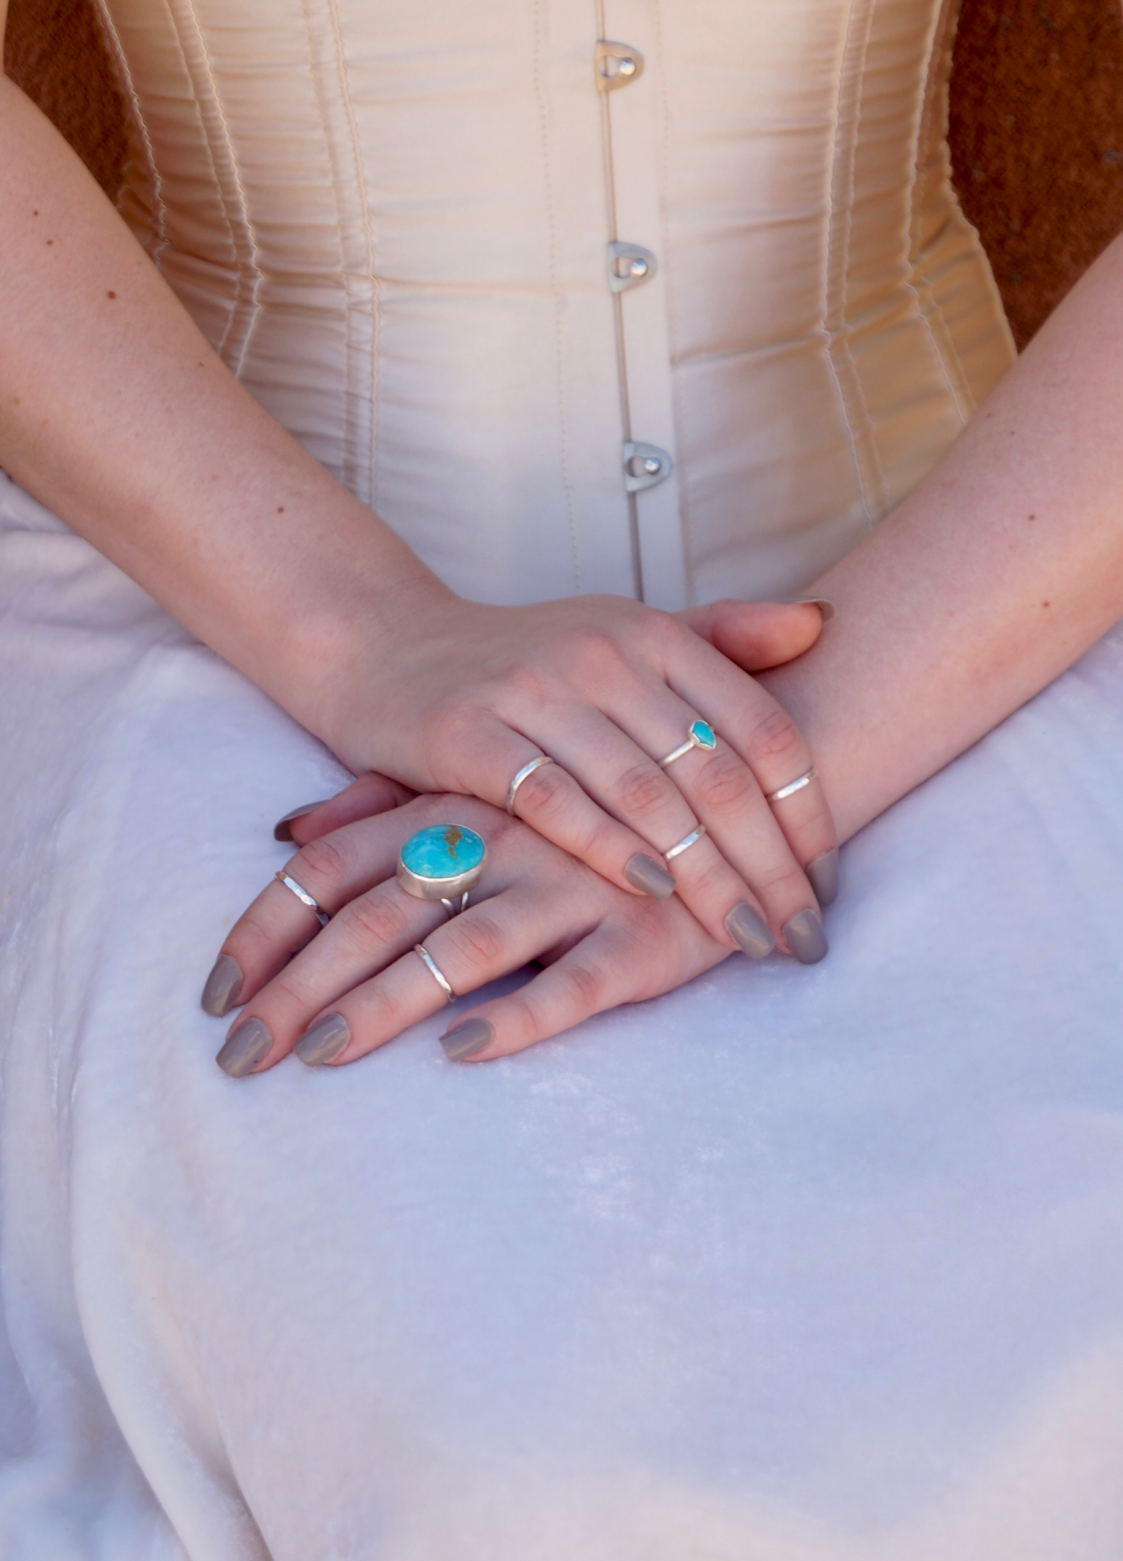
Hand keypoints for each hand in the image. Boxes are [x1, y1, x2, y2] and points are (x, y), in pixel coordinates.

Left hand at [204, 794, 748, 1072]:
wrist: (752, 778)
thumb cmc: (599, 796)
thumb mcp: (486, 786)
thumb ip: (388, 802)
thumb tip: (287, 828)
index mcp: (459, 808)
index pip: (336, 868)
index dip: (271, 931)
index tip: (215, 997)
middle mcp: (504, 843)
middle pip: (377, 917)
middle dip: (300, 989)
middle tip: (237, 1059)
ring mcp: (573, 888)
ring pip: (460, 949)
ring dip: (383, 1005)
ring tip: (319, 1058)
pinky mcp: (645, 940)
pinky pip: (572, 983)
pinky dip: (515, 1015)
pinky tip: (460, 1051)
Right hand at [319, 592, 837, 960]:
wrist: (381, 645)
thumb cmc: (519, 661)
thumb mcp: (621, 634)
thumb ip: (720, 635)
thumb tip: (824, 622)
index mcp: (651, 633)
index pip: (759, 728)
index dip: (805, 811)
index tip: (827, 885)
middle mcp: (601, 652)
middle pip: (713, 773)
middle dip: (769, 865)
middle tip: (802, 937)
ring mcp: (532, 689)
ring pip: (645, 793)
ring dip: (706, 876)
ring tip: (747, 937)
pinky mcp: (465, 730)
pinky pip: (552, 800)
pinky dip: (607, 848)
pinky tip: (651, 894)